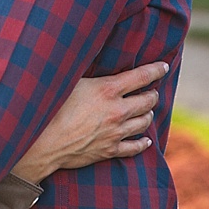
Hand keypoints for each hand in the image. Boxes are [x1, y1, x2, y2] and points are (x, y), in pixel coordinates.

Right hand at [11, 62, 167, 183]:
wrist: (44, 142)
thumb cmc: (52, 107)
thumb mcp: (70, 83)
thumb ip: (89, 75)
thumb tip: (92, 58)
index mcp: (107, 90)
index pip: (141, 76)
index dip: (155, 70)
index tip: (164, 67)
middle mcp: (116, 111)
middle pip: (147, 101)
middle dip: (152, 94)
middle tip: (152, 92)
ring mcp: (115, 132)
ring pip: (144, 122)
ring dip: (148, 115)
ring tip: (146, 111)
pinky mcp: (110, 150)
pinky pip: (135, 147)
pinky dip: (142, 142)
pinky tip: (145, 140)